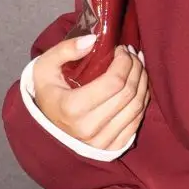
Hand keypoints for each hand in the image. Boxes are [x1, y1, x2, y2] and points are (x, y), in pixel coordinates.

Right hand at [30, 32, 148, 151]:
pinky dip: (143, 100)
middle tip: (133, 55)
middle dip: (136, 68)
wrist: (46, 127)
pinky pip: (137, 122)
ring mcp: (102, 141)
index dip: (125, 62)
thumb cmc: (48, 93)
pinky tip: (140, 86)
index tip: (122, 49)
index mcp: (72, 108)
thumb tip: (93, 40)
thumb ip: (66, 49)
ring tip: (138, 66)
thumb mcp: (45, 67)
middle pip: (129, 93)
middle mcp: (89, 128)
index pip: (114, 81)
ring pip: (137, 107)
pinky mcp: (112, 148)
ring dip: (143, 82)